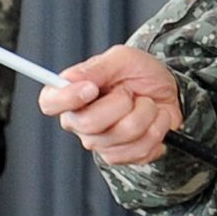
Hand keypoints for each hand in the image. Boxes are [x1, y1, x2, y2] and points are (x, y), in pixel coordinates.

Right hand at [40, 46, 185, 167]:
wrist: (166, 91)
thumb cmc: (138, 73)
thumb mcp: (121, 58)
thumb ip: (96, 68)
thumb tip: (71, 78)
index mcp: (71, 95)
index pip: (50, 103)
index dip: (67, 98)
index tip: (90, 88)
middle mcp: (80, 123)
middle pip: (91, 122)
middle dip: (123, 101)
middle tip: (130, 92)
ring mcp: (100, 144)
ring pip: (124, 135)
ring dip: (146, 113)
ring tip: (146, 104)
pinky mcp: (122, 157)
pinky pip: (141, 150)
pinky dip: (157, 129)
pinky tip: (153, 120)